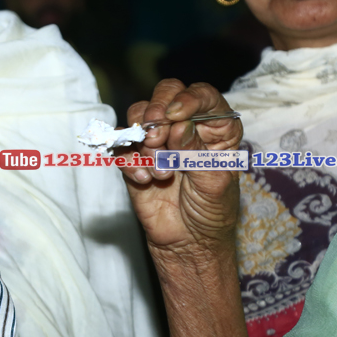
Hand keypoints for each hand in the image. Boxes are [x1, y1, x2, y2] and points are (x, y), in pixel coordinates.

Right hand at [119, 79, 241, 256]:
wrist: (188, 243)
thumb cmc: (212, 212)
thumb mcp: (214, 182)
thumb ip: (197, 152)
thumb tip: (179, 125)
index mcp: (215, 127)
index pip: (203, 95)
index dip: (189, 98)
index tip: (175, 114)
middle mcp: (185, 126)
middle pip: (165, 93)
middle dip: (157, 111)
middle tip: (156, 134)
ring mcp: (158, 140)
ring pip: (139, 114)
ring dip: (144, 139)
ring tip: (160, 170)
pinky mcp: (135, 157)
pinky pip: (121, 144)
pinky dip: (128, 159)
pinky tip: (143, 179)